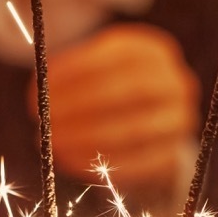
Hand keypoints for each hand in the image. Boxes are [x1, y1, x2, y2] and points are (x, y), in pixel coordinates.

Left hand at [35, 23, 198, 192]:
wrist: (150, 136)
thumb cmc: (112, 97)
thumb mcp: (96, 74)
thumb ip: (70, 77)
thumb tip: (38, 90)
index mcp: (153, 52)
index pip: (114, 56)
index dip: (74, 73)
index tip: (40, 90)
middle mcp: (176, 82)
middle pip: (129, 91)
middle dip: (80, 106)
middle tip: (45, 120)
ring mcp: (179, 121)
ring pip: (133, 130)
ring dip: (86, 139)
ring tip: (53, 143)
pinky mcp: (174, 157)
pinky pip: (137, 164)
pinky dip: (101, 164)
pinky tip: (70, 162)